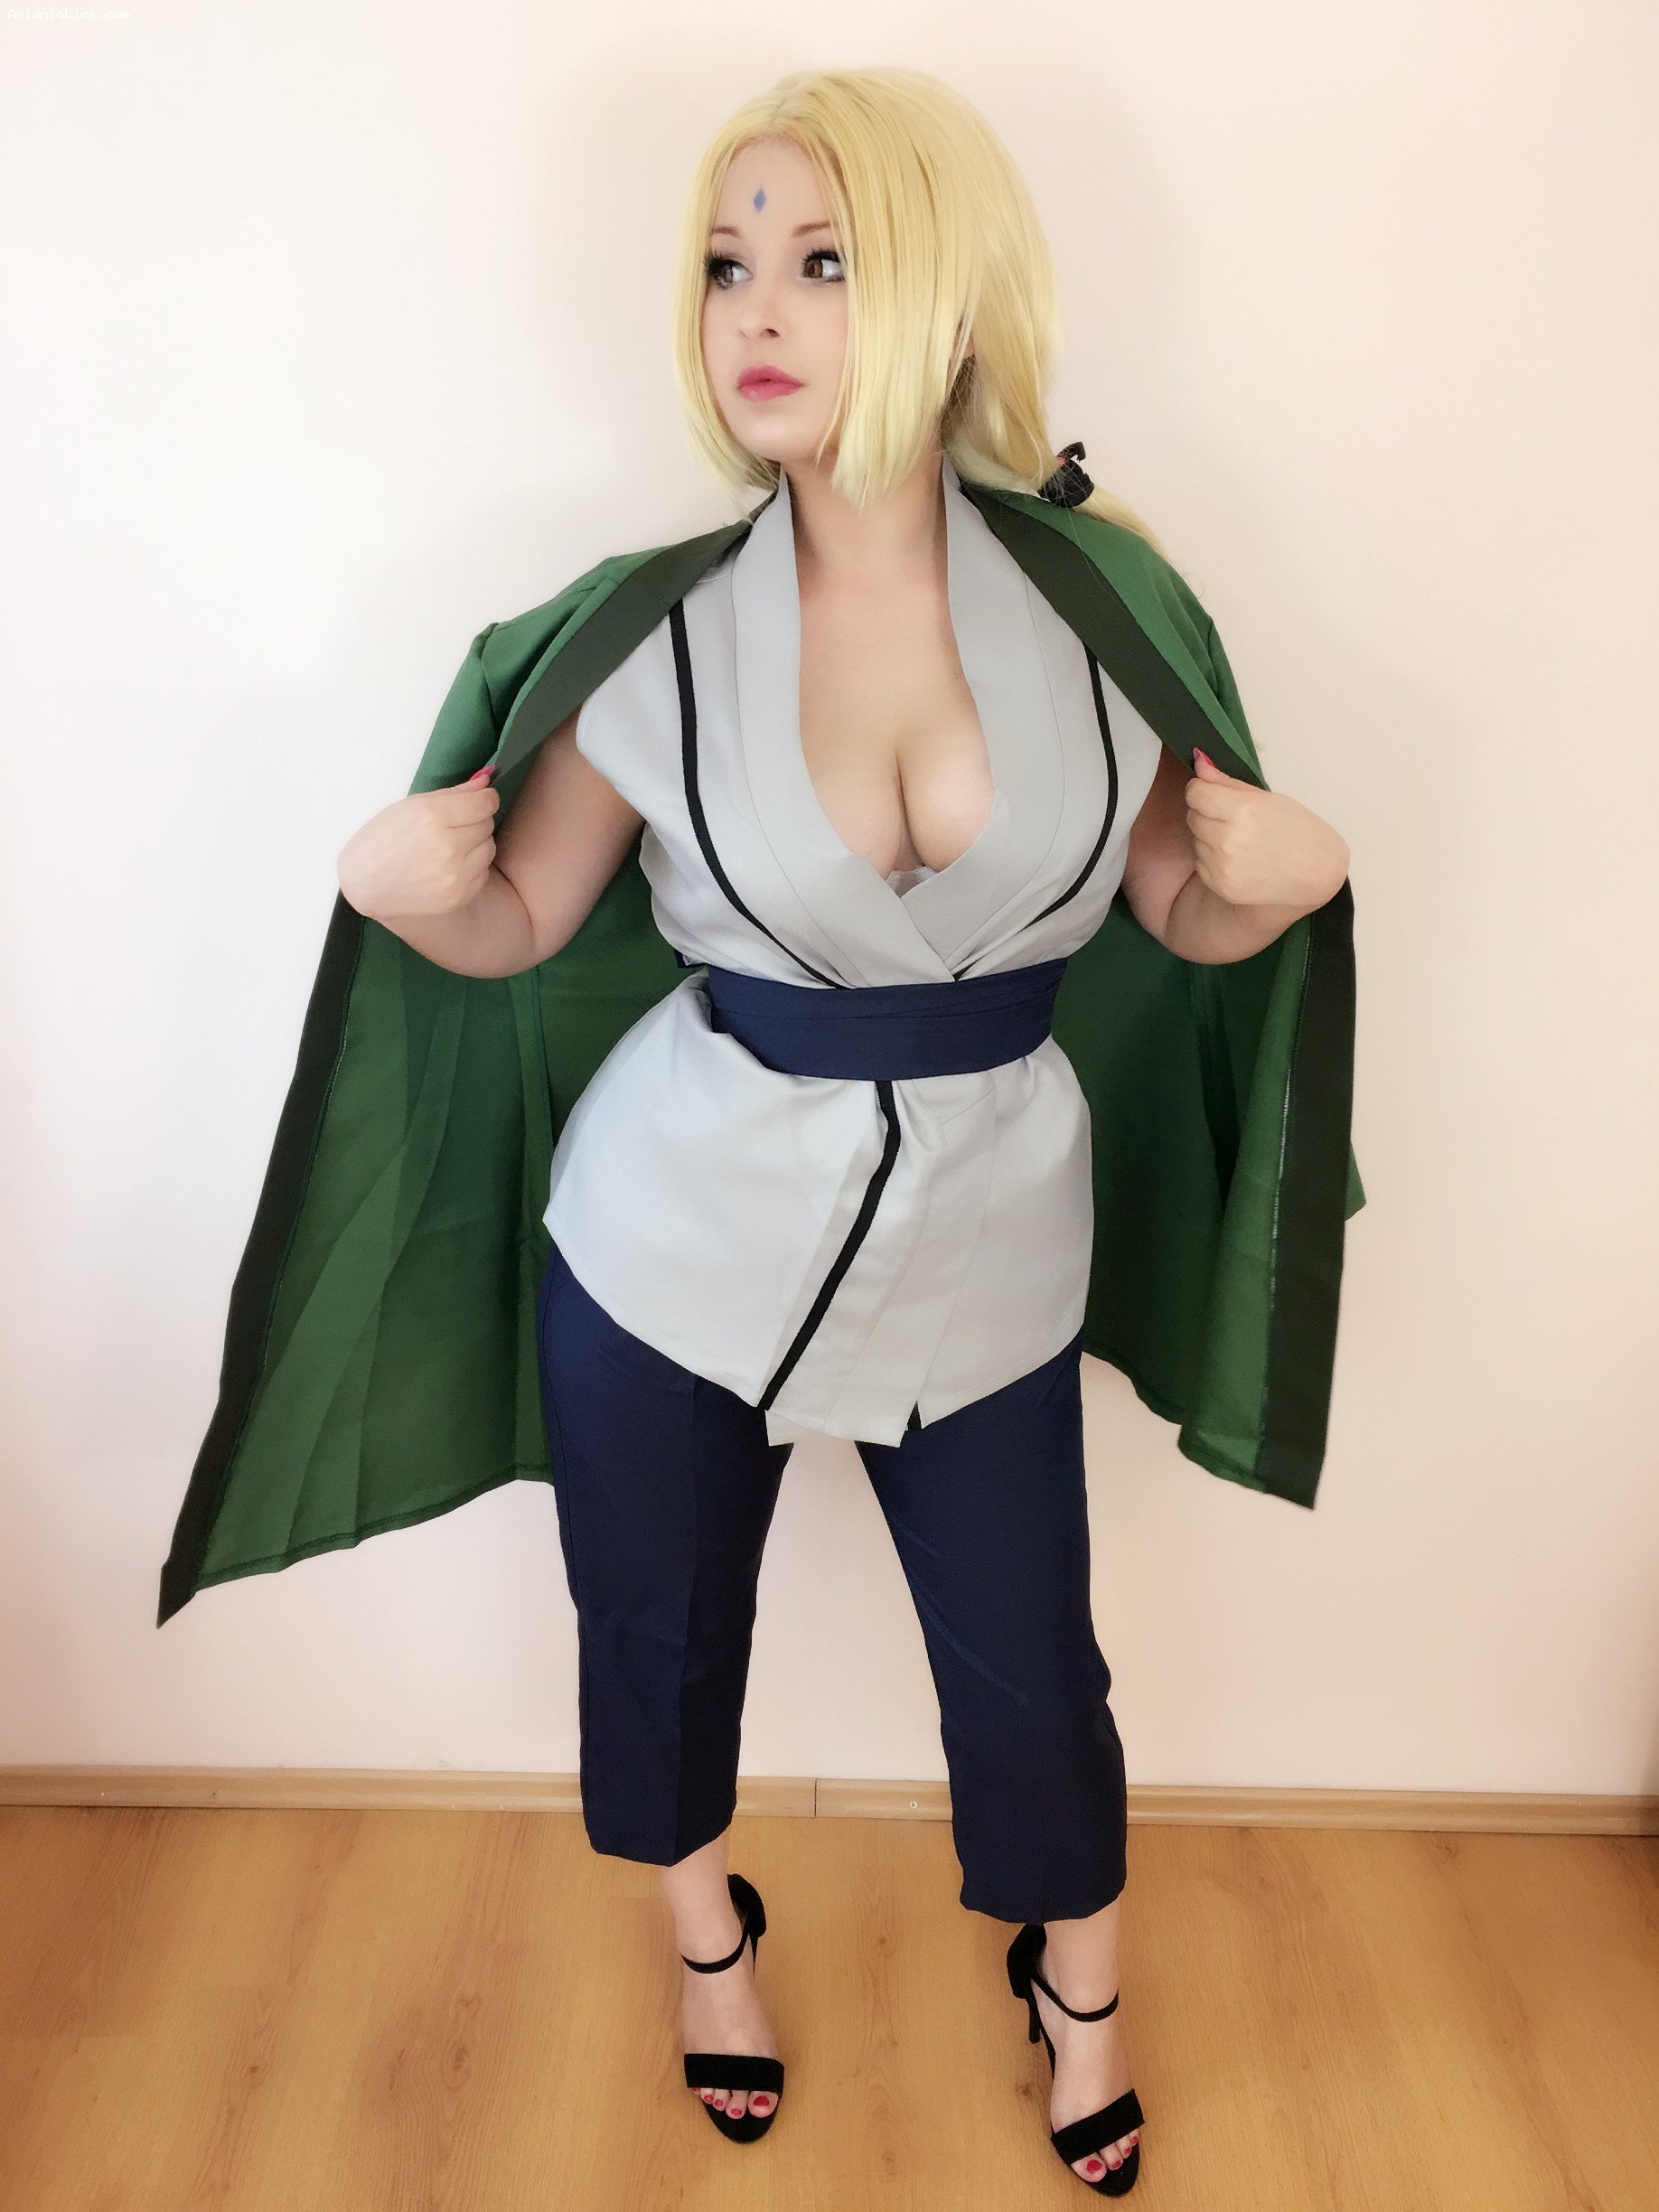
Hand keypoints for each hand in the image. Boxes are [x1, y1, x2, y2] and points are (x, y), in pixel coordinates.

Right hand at [337, 764, 499, 920]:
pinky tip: (449, 866)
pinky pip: (483, 873)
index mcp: (432, 817)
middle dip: (475, 821)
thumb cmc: (382, 838)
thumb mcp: (410, 806)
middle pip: (487, 825)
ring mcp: (455, 876)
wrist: (364, 884)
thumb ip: (453, 793)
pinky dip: (472, 867)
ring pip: (489, 849)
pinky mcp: (458, 897)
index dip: (485, 799)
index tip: (480, 800)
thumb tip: (486, 781)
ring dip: (476, 844)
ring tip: (451, 846)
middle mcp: (448, 847)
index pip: (484, 804)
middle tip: (453, 825)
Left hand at [1184, 749, 1348, 910]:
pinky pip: (1201, 863)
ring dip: (1210, 835)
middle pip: (1193, 816)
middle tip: (1233, 817)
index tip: (1211, 791)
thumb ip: (1228, 783)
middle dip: (1207, 812)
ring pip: (1196, 839)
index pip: (1196, 793)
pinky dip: (1213, 858)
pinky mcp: (1219, 885)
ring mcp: (1222, 866)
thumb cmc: (1299, 830)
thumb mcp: (1269, 799)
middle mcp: (1227, 839)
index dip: (1201, 789)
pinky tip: (1238, 858)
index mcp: (1243, 811)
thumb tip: (1199, 762)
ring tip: (1240, 839)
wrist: (1316, 874)